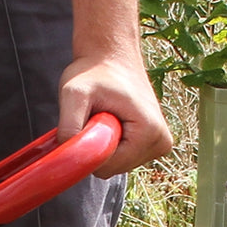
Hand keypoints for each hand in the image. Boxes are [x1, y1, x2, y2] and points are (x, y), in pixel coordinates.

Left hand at [57, 54, 172, 178]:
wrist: (112, 56)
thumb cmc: (92, 72)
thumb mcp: (73, 94)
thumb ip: (68, 125)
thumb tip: (65, 158)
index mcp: (150, 133)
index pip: (106, 168)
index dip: (87, 151)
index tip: (87, 120)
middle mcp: (161, 143)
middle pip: (111, 169)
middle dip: (95, 148)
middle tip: (96, 115)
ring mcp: (160, 146)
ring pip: (114, 166)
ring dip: (102, 145)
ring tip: (105, 115)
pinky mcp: (153, 146)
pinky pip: (120, 159)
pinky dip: (109, 144)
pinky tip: (111, 120)